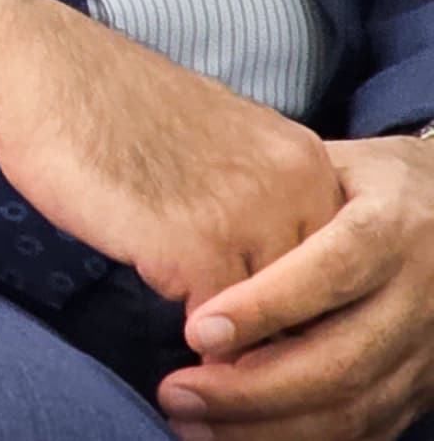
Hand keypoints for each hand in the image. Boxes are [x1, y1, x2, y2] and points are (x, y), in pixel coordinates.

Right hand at [0, 0, 339, 307]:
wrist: (42, 71)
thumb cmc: (108, 106)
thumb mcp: (219, 144)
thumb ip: (257, 196)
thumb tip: (265, 264)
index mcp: (305, 161)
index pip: (333, 262)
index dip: (291, 292)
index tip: (251, 304)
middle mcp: (294, 187)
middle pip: (310, 296)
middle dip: (267, 322)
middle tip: (221, 328)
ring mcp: (248, 217)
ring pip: (267, 318)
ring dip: (231, 335)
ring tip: (194, 332)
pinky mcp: (194, 247)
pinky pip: (215, 326)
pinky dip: (192, 337)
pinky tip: (163, 310)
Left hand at [160, 136, 433, 439]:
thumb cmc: (364, 185)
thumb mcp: (329, 169)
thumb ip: (278, 205)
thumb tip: (192, 244)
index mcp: (395, 230)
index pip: (332, 273)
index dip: (265, 308)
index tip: (196, 332)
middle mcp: (420, 296)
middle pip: (342, 361)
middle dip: (252, 389)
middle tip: (176, 392)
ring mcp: (427, 350)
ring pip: (353, 408)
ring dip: (267, 427)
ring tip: (190, 422)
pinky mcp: (423, 387)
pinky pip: (367, 430)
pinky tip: (236, 436)